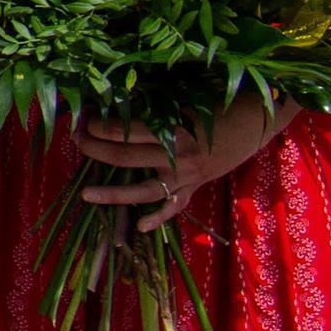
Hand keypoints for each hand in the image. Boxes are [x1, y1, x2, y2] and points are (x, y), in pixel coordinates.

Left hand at [79, 100, 286, 228]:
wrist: (254, 122)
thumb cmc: (215, 105)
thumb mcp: (180, 102)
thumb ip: (149, 109)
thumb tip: (111, 102)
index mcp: (172, 132)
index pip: (123, 132)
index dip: (97, 126)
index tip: (82, 118)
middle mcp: (177, 158)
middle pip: (124, 158)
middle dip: (94, 149)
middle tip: (76, 140)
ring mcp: (186, 177)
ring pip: (143, 190)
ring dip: (113, 194)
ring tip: (85, 195)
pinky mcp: (194, 188)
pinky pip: (173, 207)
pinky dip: (158, 218)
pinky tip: (139, 227)